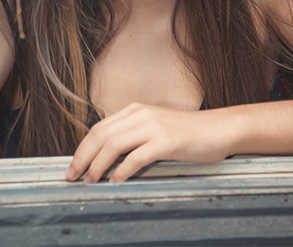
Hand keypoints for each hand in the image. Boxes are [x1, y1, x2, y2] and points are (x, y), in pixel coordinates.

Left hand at [66, 103, 238, 183]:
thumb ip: (133, 136)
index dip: (81, 149)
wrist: (219, 129)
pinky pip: (136, 157)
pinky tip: (117, 180)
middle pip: (101, 135)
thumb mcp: (155, 128)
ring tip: (92, 181)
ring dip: (98, 166)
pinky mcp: (167, 141)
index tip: (73, 167)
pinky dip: (122, 171)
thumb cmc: (188, 133)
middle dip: (82, 158)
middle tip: (74, 177)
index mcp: (136, 110)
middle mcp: (142, 114)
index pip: (99, 128)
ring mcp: (155, 126)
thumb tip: (106, 158)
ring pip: (114, 145)